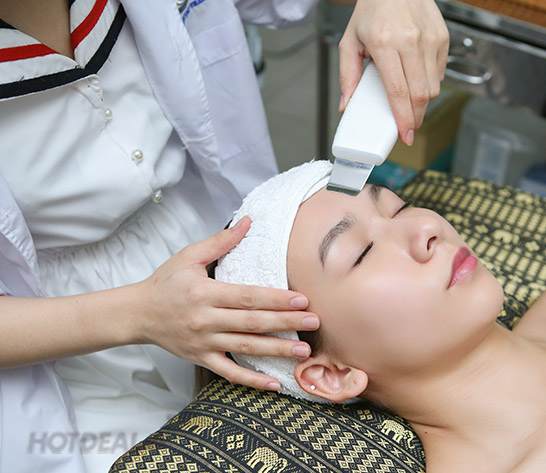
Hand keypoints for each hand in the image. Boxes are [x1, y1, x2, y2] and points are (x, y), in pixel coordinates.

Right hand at [134, 217, 319, 390]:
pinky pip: (229, 372)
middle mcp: (205, 320)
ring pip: (245, 348)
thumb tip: (249, 221)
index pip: (247, 297)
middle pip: (252, 323)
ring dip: (276, 351)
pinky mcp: (200, 358)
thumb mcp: (188, 256)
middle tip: (314, 322)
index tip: (302, 300)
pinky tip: (274, 383)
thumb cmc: (165, 283)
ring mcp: (203, 343)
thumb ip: (221, 241)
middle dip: (286, 323)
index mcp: (204, 293)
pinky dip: (251, 380)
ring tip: (303, 352)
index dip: (276, 299)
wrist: (136, 313)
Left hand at [338, 0, 448, 144]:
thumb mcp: (350, 40)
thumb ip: (347, 75)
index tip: (405, 135)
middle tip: (407, 127)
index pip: (398, 91)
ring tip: (410, 105)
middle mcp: (411, 41)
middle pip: (420, 94)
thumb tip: (347, 105)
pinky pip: (439, 73)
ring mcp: (430, 39)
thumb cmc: (372, 11)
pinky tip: (416, 81)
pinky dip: (429, 84)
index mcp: (385, 43)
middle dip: (415, 118)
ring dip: (423, 103)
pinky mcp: (442, 37)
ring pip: (433, 87)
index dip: (403, 118)